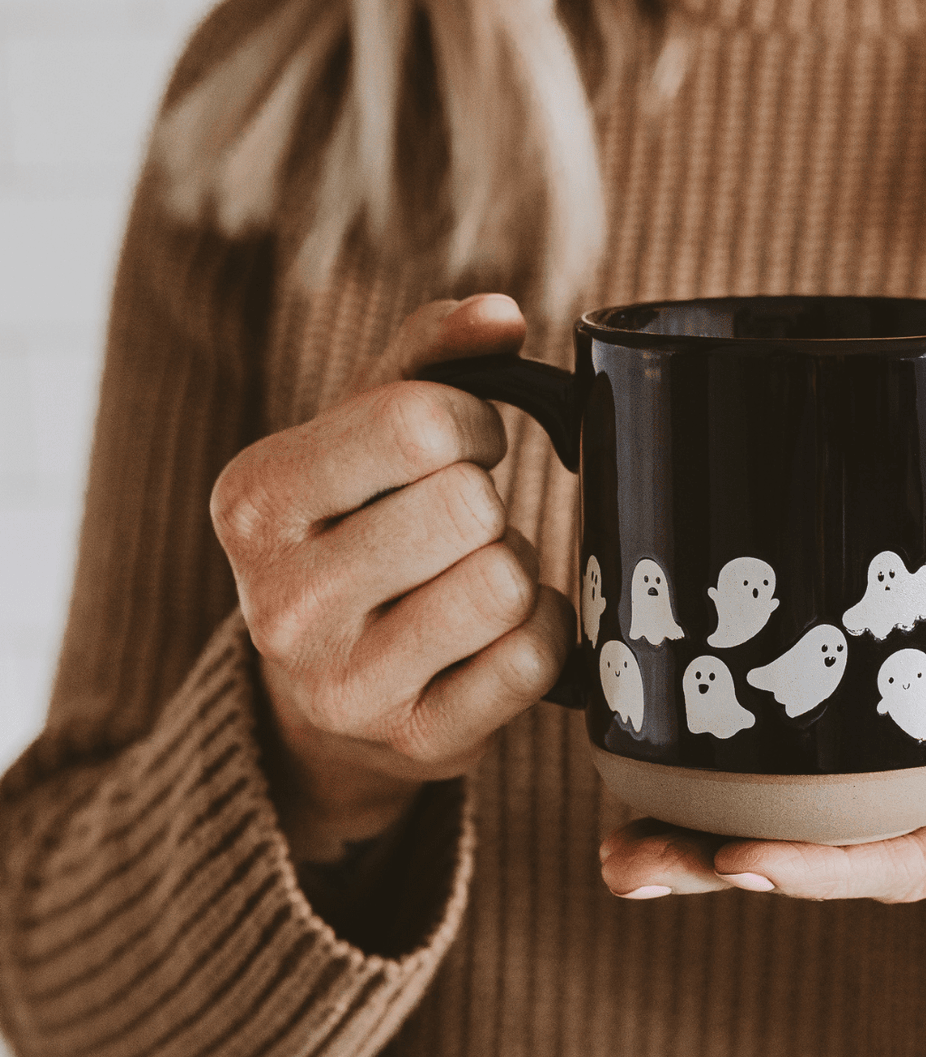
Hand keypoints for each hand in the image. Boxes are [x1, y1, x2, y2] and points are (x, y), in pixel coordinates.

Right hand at [211, 294, 576, 861]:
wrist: (325, 694)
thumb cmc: (357, 533)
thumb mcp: (360, 435)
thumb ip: (427, 357)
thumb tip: (500, 313)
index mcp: (255, 501)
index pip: (418, 422)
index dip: (470, 422)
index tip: (461, 444)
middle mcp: (280, 603)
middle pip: (469, 505)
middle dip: (486, 504)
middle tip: (458, 526)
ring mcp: (346, 686)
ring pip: (505, 581)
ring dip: (512, 567)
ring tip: (467, 579)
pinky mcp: (417, 743)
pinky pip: (535, 657)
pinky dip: (539, 632)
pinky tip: (494, 636)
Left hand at [598, 588, 925, 902]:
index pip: (910, 858)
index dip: (823, 867)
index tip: (738, 861)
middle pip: (831, 865)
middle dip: (728, 871)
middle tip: (626, 864)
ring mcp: (920, 799)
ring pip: (805, 839)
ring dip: (706, 849)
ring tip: (611, 846)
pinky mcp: (893, 764)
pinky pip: (810, 796)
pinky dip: (734, 800)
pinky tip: (659, 789)